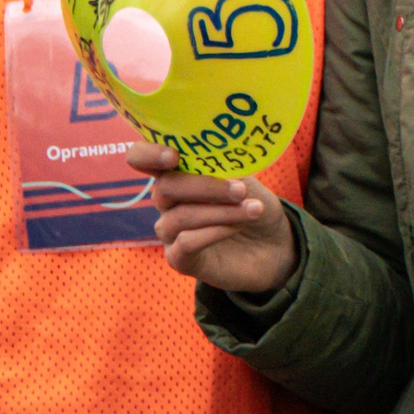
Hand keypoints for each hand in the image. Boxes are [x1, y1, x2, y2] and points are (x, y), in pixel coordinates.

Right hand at [128, 142, 296, 293]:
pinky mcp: (179, 259)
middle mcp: (166, 202)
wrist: (272, 243)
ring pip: (179, 217)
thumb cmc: (252, 202)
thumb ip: (223, 165)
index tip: (173, 157)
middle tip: (241, 190)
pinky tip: (237, 227)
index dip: (148, 153)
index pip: (141, 157)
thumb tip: (216, 154)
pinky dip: (215, 232)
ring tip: (253, 209)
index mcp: (176, 172)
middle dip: (206, 187)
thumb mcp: (244, 177)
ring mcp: (170, 232)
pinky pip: (185, 243)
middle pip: (165, 188)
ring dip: (219, 212)